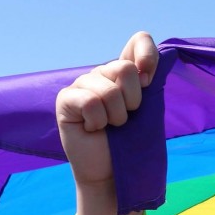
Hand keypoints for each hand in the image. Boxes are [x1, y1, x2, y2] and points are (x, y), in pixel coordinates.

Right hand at [56, 32, 159, 191]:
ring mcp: (82, 84)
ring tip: (109, 128)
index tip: (148, 81)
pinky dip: (97, 121)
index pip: (138, 41)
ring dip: (115, 117)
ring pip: (108, 89)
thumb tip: (147, 68)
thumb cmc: (131, 145)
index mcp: (125, 72)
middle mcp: (103, 74)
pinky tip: (93, 129)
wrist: (112, 174)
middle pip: (125, 68)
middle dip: (132, 101)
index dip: (147, 55)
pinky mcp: (66, 99)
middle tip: (125, 120)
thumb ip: (148, 84)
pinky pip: (90, 102)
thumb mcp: (148, 112)